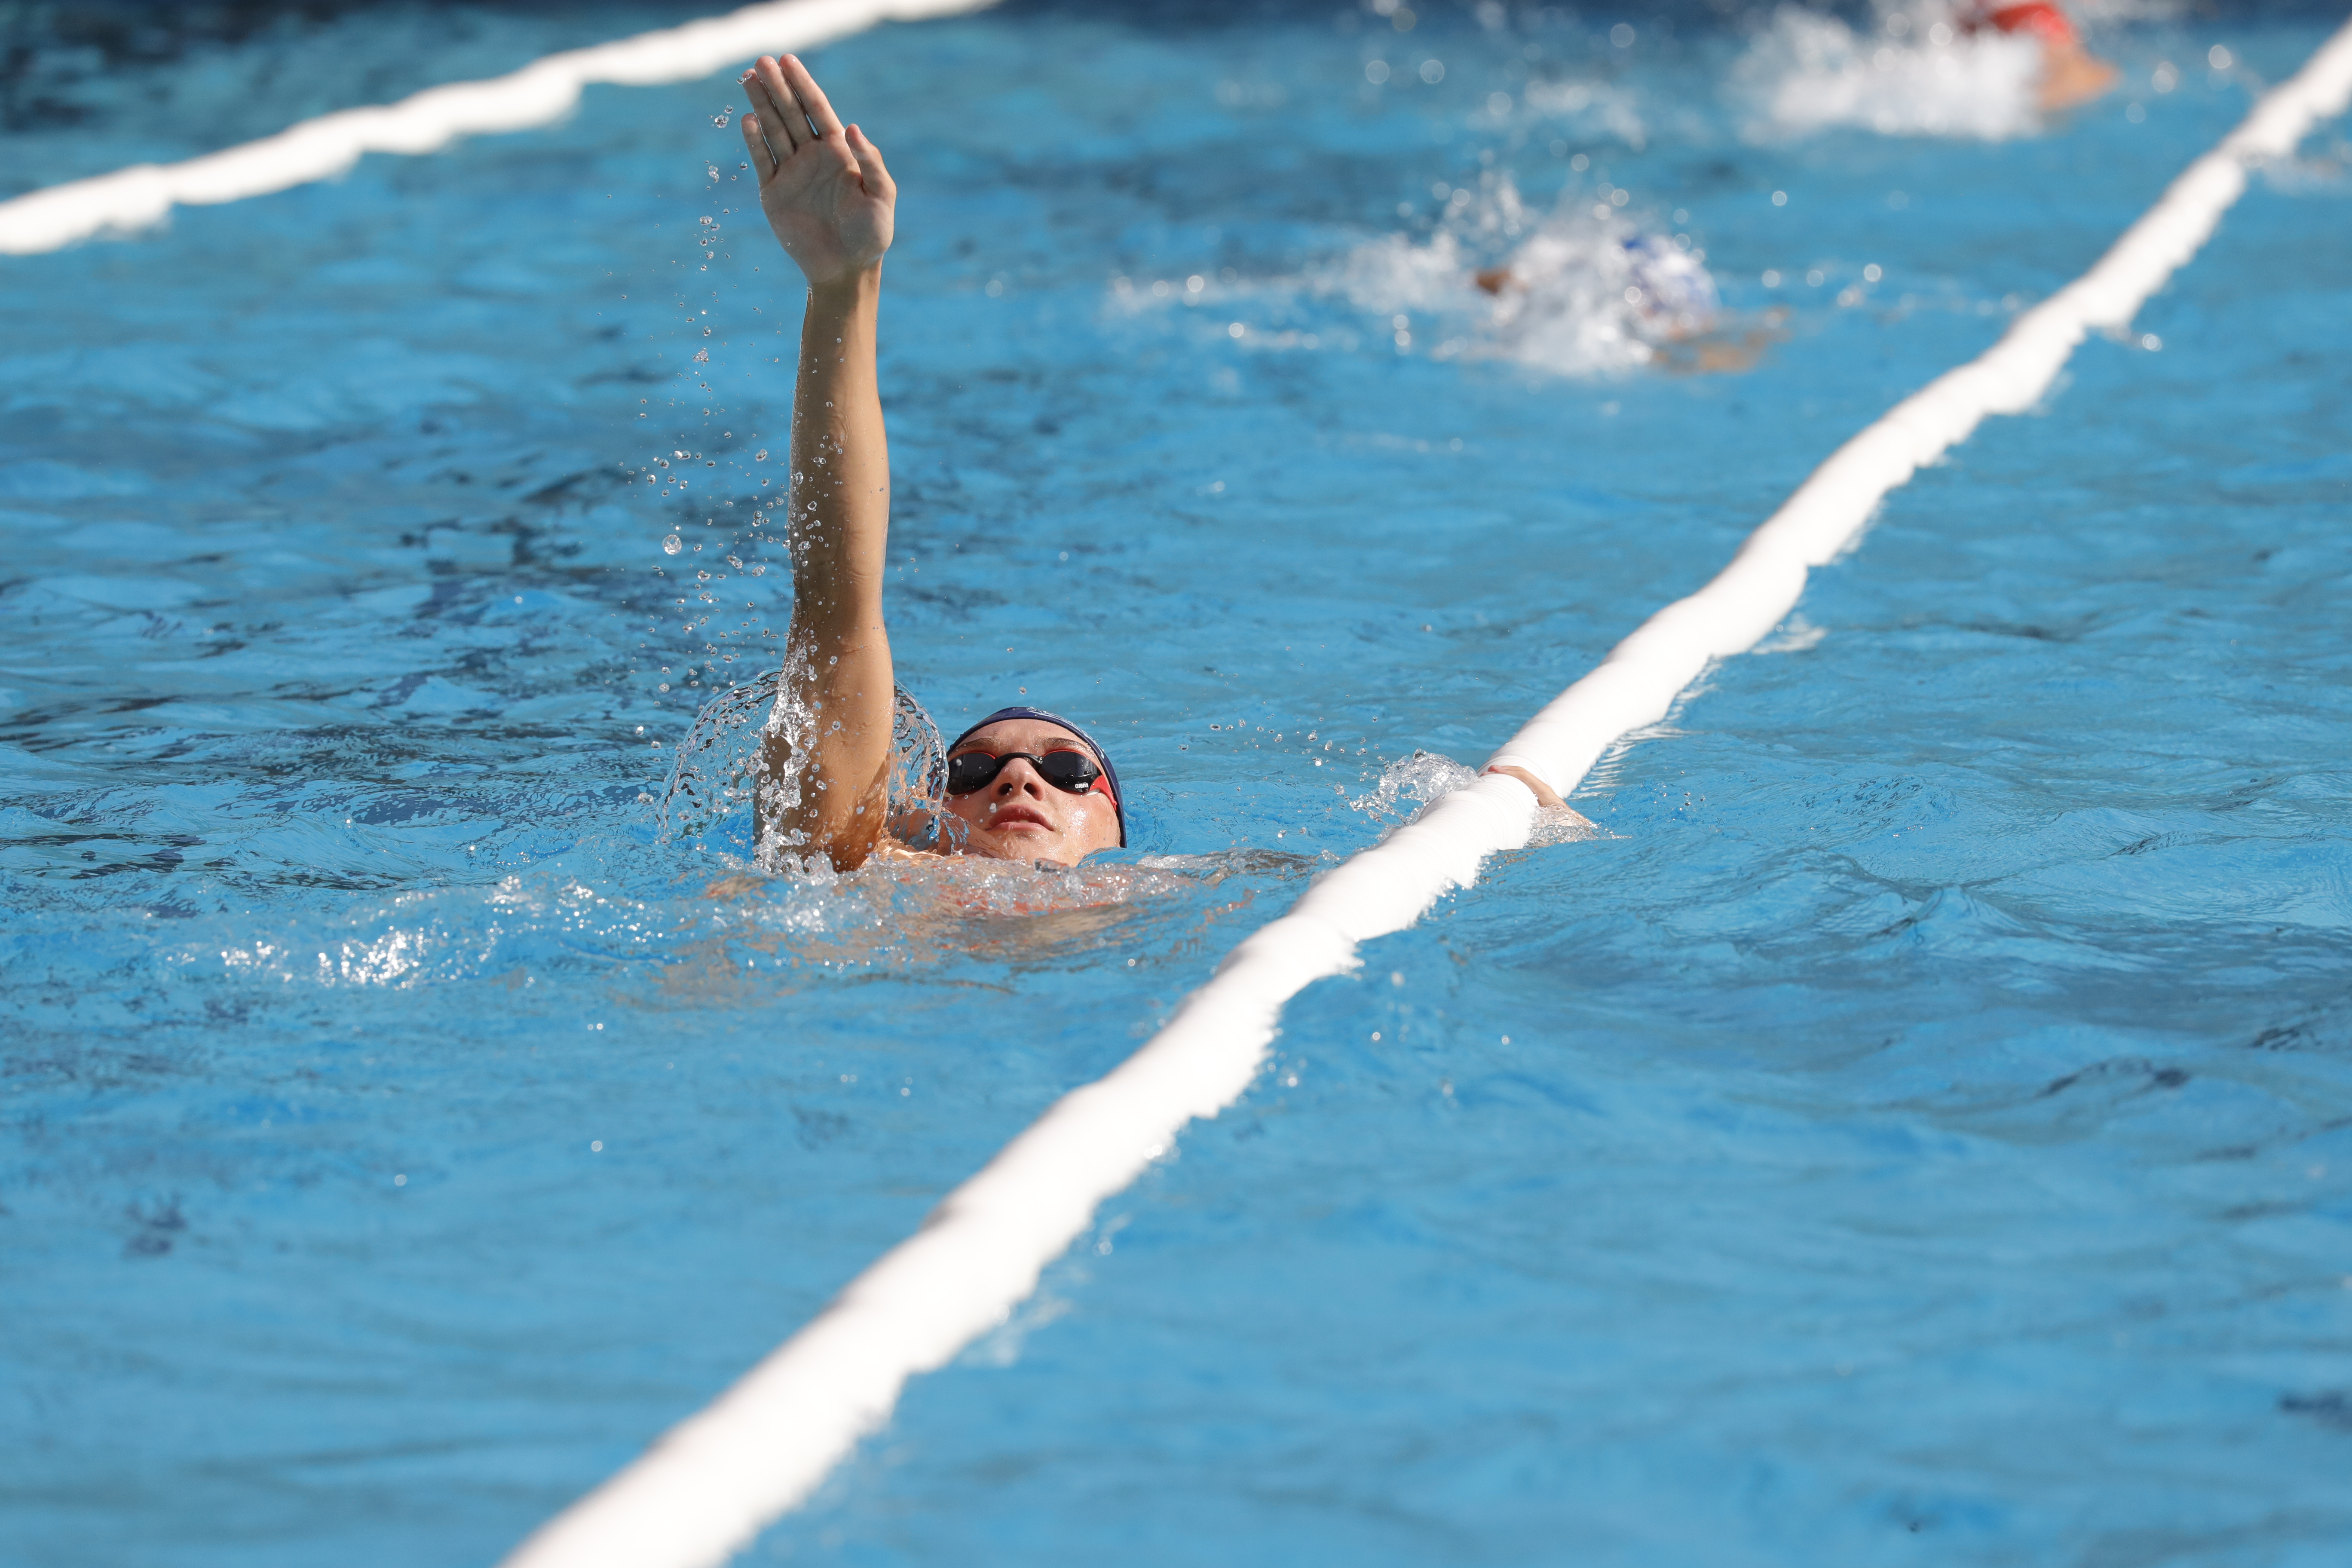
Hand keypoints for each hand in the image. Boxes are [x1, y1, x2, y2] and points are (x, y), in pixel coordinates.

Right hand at [739, 54, 894, 287]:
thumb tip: (852, 128)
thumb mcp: (882, 197)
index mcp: (838, 152)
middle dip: (777, 87)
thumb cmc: (871, 235)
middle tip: (761, 61)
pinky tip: (747, 119)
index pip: (816, 109)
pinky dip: (754, 141)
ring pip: (773, 131)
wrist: (847, 269)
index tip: (788, 60)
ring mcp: (791, 172)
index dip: (803, 84)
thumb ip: (871, 162)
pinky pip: (762, 161)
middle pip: (791, 114)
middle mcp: (812, 156)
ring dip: (760, 105)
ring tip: (747, 78)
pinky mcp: (774, 192)